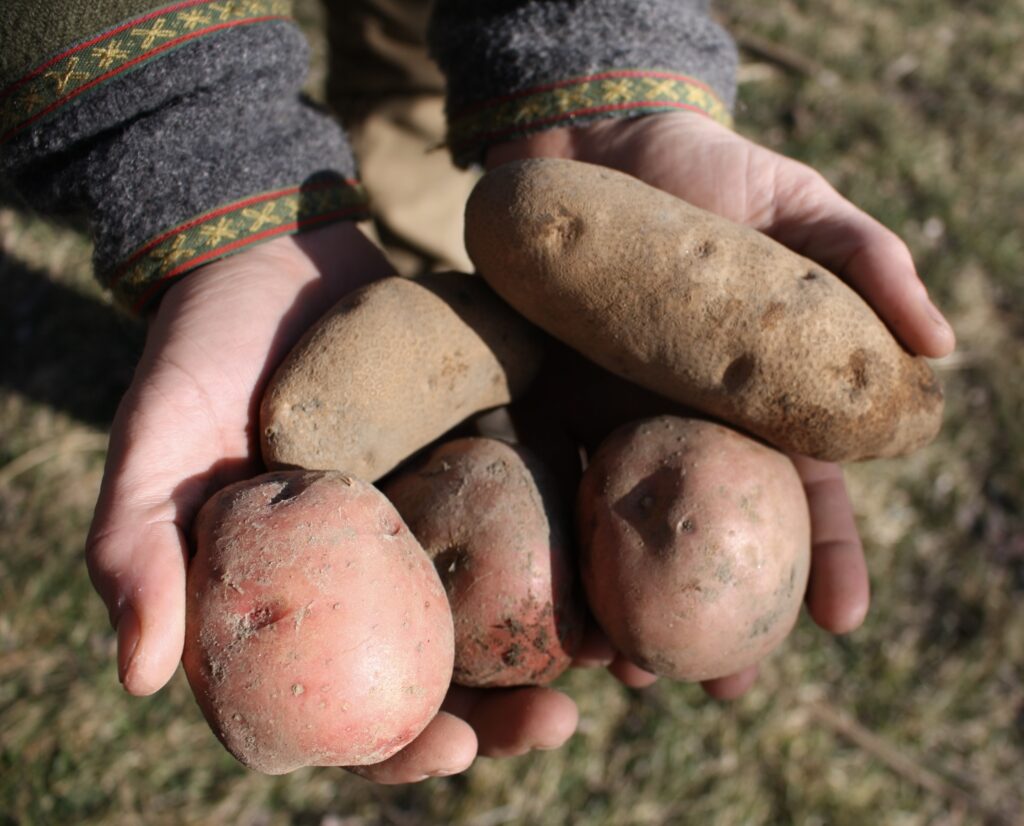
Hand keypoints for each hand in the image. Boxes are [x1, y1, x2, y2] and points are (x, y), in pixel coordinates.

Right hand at [86, 221, 578, 779]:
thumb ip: (137, 548)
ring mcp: (436, 512)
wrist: (271, 249)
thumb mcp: (154, 444)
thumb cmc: (200, 351)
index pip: (345, 705)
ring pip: (503, 604)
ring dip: (560, 643)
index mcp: (300, 597)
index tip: (452, 751)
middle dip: (502, 711)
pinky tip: (621, 557)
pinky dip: (579, 541)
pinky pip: (536, 508)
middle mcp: (375, 570)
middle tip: (555, 720)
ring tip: (614, 660)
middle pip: (444, 671)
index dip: (396, 748)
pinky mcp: (482, 453)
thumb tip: (140, 677)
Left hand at [488, 112, 956, 695]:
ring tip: (631, 668)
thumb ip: (866, 263)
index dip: (825, 556)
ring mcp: (606, 420)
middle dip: (719, 615)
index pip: (801, 490)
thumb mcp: (797, 205)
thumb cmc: (706, 175)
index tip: (840, 620)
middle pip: (709, 537)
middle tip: (722, 685)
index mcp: (754, 395)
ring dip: (627, 603)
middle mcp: (681, 424)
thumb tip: (942, 349)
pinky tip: (550, 589)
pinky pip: (542, 476)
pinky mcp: (536, 400)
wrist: (591, 146)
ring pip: (623, 530)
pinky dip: (547, 534)